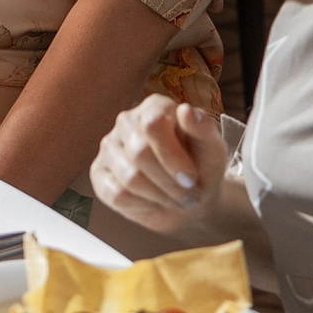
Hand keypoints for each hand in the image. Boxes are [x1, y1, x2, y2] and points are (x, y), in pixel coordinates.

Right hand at [87, 95, 227, 234]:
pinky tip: (153, 201)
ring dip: (159, 195)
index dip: (172, 157)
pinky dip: (142, 205)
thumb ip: (204, 129)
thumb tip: (186, 111)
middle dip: (169, 182)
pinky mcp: (99, 173)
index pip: (153, 125)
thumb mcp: (213, 151)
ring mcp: (109, 146)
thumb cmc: (201, 169)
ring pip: (129, 177)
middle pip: (139, 153)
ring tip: (174, 198)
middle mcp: (127, 121)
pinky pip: (116, 194)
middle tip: (188, 194)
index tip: (191, 178)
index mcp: (154, 107)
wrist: (188, 199)